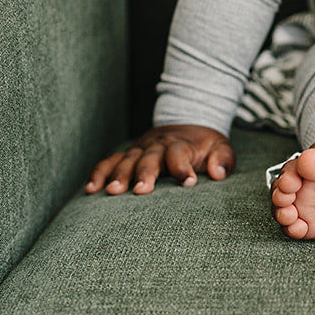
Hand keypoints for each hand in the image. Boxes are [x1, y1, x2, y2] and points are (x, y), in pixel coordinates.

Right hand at [85, 125, 235, 194]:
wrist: (186, 123)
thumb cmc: (205, 145)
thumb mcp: (221, 147)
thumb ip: (223, 159)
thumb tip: (218, 174)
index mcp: (181, 144)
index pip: (180, 154)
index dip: (183, 167)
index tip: (188, 182)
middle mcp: (158, 146)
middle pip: (150, 158)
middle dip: (145, 173)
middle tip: (141, 190)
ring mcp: (140, 149)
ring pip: (127, 160)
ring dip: (119, 174)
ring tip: (112, 191)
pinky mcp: (128, 154)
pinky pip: (110, 161)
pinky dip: (99, 173)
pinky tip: (91, 189)